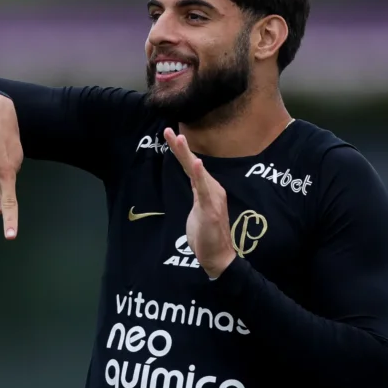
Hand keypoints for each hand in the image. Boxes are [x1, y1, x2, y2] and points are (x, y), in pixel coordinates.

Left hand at [164, 128, 235, 278]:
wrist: (218, 257)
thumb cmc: (207, 235)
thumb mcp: (198, 211)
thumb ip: (197, 195)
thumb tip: (194, 184)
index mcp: (208, 189)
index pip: (191, 167)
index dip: (181, 151)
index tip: (170, 134)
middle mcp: (212, 189)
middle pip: (193, 164)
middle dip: (180, 147)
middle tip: (168, 130)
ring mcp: (212, 198)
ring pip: (197, 172)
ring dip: (187, 155)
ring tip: (179, 138)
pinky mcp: (211, 209)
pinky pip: (204, 189)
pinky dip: (201, 175)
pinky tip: (197, 163)